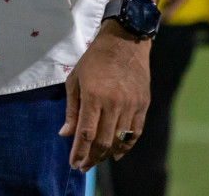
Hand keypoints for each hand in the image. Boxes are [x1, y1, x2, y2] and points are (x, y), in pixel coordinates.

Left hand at [60, 22, 150, 170]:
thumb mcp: (75, 79)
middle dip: (92, 158)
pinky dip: (126, 147)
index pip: (85, 133)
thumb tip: (65, 134)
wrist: (125, 41)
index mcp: (94, 96)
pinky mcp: (143, 105)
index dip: (79, 152)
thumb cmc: (94, 59)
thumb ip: (71, 109)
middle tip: (84, 166)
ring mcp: (131, 105)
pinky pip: (135, 133)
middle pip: (103, 141)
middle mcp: (114, 103)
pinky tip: (117, 154)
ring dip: (108, 155)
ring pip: (120, 140)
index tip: (74, 163)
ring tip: (97, 159)